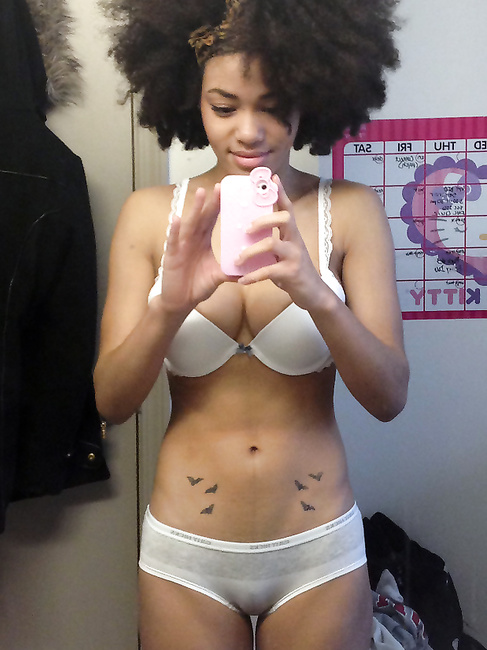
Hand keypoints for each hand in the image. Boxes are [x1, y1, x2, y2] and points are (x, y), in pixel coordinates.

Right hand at [159, 184, 227, 313]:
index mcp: (202, 241)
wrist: (181, 302)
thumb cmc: (196, 287)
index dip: (218, 206)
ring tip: (200, 193)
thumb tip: (254, 270)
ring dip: (194, 208)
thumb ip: (233, 271)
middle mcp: (192, 240)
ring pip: (189, 224)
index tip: (227, 192)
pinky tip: (177, 219)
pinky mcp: (172, 256)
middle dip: (209, 201)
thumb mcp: (218, 277)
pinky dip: (175, 230)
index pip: (211, 219)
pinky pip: (173, 241)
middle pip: (202, 217)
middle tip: (218, 186)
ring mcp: (181, 246)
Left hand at [237, 176, 328, 310]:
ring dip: (251, 251)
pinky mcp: (291, 273)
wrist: (312, 293)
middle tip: (245, 229)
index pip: (287, 208)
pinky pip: (269, 271)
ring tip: (237, 259)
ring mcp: (295, 256)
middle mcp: (295, 241)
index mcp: (291, 233)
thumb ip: (270, 241)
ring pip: (272, 244)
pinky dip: (253, 276)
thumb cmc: (293, 270)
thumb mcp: (283, 252)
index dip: (281, 193)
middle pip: (283, 219)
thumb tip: (246, 232)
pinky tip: (242, 280)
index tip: (273, 177)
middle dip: (263, 220)